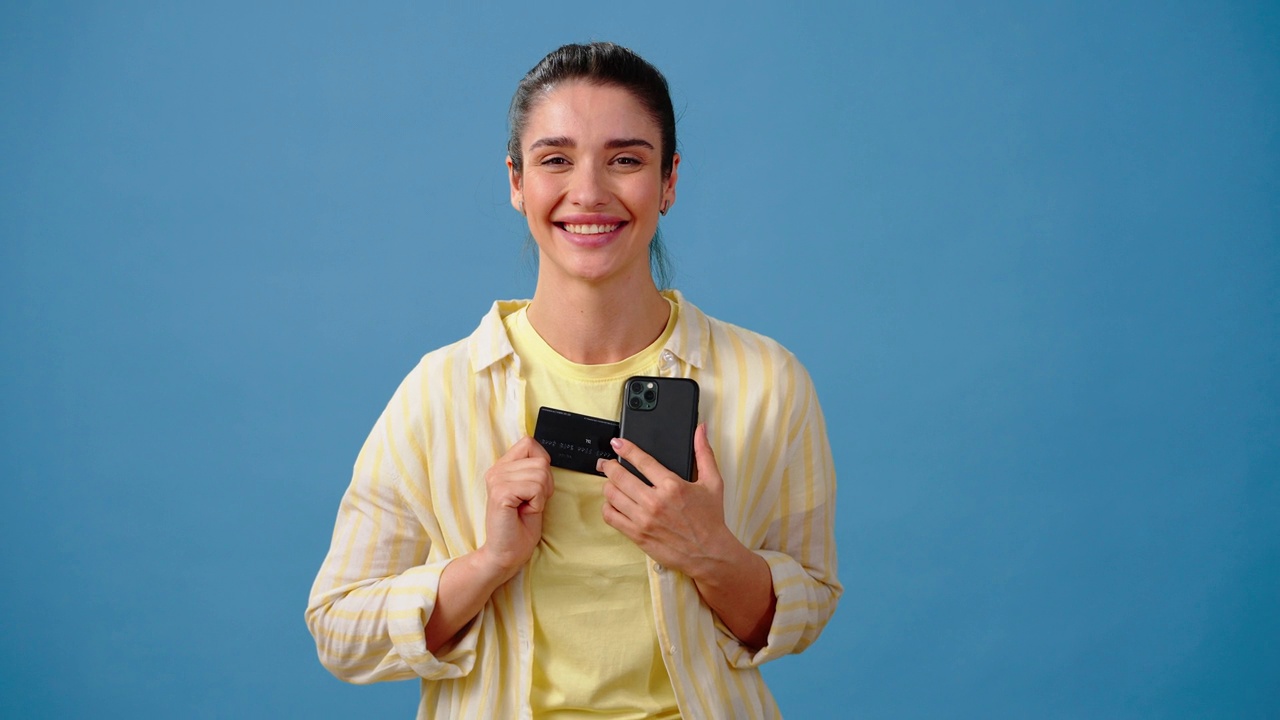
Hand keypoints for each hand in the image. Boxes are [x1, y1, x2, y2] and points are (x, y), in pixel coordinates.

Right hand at [478, 436, 553, 578]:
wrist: (507, 553)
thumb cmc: (521, 525)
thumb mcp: (531, 490)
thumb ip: (533, 469)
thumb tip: (545, 455)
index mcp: (502, 467)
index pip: (529, 443)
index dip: (542, 463)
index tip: (534, 487)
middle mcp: (496, 470)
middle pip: (540, 460)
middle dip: (545, 484)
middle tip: (530, 502)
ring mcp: (496, 480)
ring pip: (540, 473)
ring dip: (541, 495)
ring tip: (526, 508)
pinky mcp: (500, 493)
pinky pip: (535, 488)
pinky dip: (537, 502)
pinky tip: (524, 512)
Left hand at [598, 424, 736, 578]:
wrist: (709, 553)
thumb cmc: (711, 519)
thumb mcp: (713, 482)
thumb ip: (704, 453)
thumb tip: (701, 430)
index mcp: (672, 485)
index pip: (641, 460)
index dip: (625, 449)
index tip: (617, 443)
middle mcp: (655, 501)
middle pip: (620, 476)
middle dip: (609, 466)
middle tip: (606, 463)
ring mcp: (644, 519)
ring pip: (612, 495)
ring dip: (607, 485)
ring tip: (609, 482)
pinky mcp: (637, 535)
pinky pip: (611, 517)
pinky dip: (607, 507)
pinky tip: (612, 503)